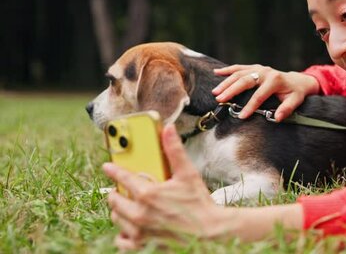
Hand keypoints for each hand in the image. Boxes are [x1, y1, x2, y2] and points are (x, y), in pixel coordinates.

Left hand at [103, 124, 222, 248]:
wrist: (210, 232)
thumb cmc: (199, 203)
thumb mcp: (188, 174)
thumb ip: (174, 151)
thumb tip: (169, 130)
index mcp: (148, 193)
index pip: (122, 178)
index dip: (113, 170)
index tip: (108, 167)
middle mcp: (139, 213)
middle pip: (114, 200)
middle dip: (116, 192)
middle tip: (122, 189)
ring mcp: (139, 231)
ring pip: (117, 218)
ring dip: (120, 211)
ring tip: (128, 206)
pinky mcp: (142, 245)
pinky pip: (121, 241)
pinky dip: (123, 235)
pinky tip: (131, 228)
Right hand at [212, 64, 319, 120]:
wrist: (297, 81)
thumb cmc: (295, 93)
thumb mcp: (295, 101)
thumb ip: (287, 109)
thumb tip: (277, 118)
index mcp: (275, 81)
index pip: (260, 95)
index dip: (250, 106)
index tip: (241, 116)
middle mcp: (265, 72)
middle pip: (245, 81)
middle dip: (232, 90)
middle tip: (220, 100)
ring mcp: (259, 68)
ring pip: (239, 73)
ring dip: (226, 82)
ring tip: (216, 92)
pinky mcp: (254, 67)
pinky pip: (239, 67)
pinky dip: (227, 69)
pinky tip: (216, 72)